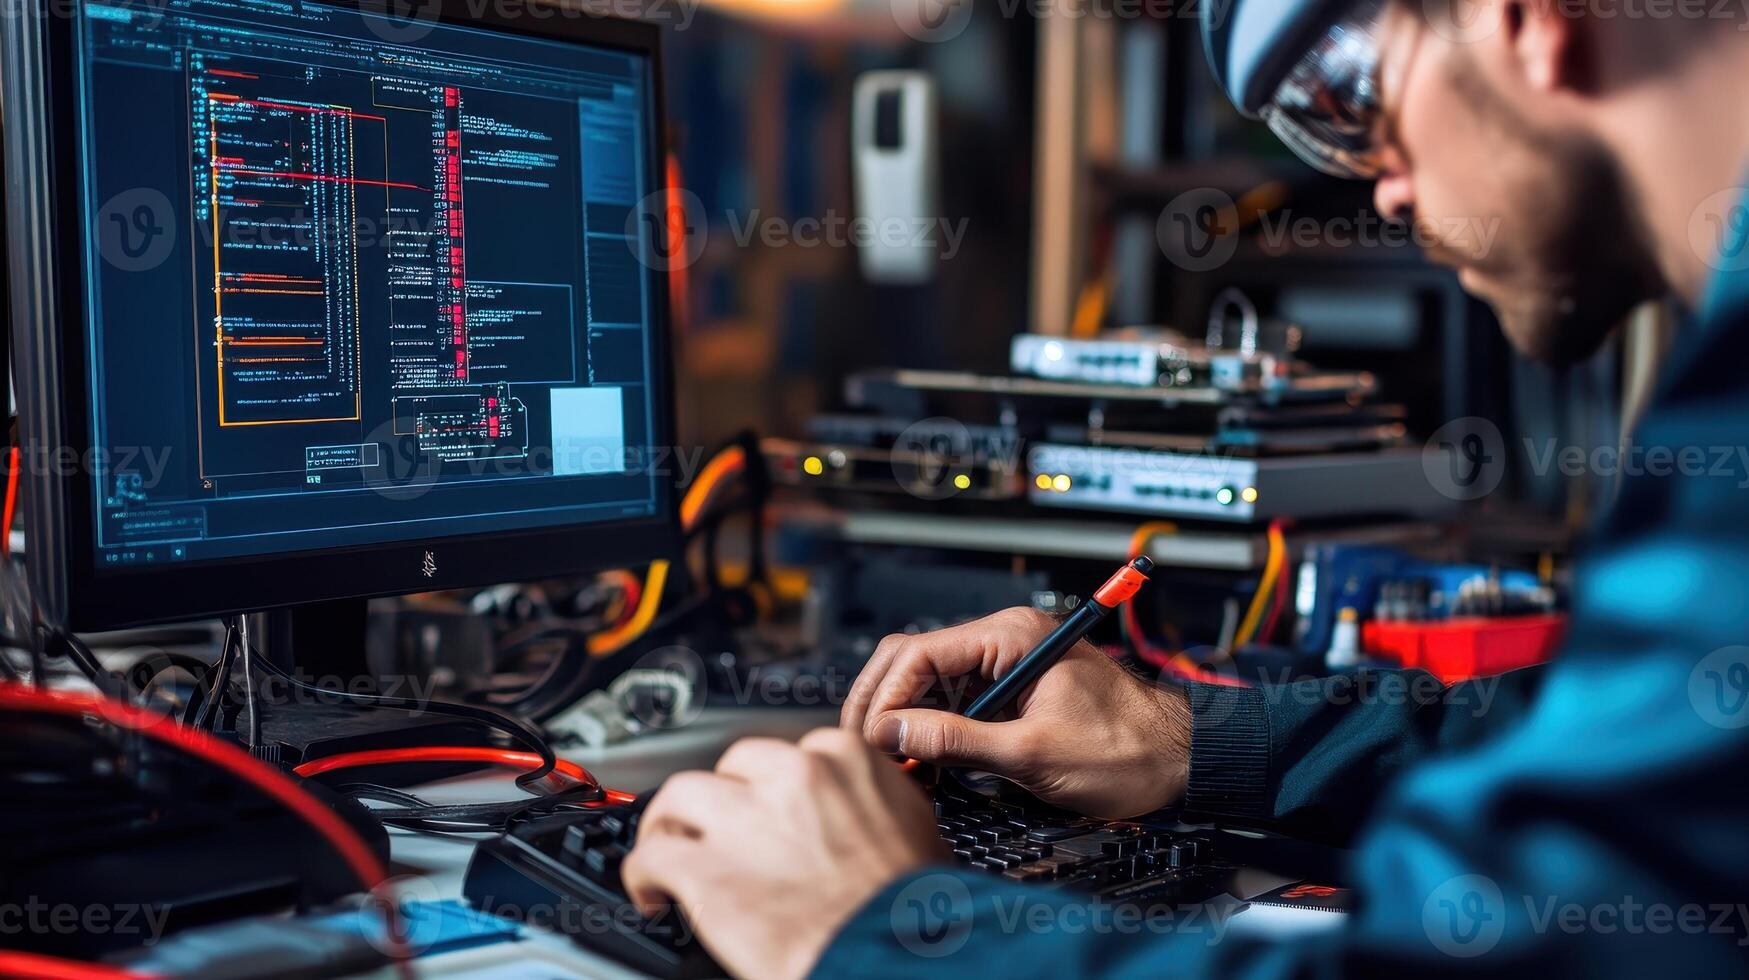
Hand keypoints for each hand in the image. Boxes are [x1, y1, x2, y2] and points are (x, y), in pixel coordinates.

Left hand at [622, 728, 947, 979]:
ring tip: (669, 852)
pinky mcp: (704, 871)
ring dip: (670, 827)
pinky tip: (652, 895)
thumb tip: (862, 816)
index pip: (789, 754)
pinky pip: (651, 858)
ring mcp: (743, 819)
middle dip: (721, 802)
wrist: (896, 958)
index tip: (767, 811)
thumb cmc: (915, 913)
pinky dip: (643, 876)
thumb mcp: (917, 833)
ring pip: (678, 797)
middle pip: (728, 769)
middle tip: (720, 835)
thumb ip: (875, 807)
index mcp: (845, 761)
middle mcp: (792, 778)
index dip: (772, 790)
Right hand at [841, 606, 1190, 819]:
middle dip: (883, 704)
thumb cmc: (1126, 751)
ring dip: (903, 718)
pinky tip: (918, 760)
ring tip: (887, 761)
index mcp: (1011, 636)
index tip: (871, 741)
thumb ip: (955, 741)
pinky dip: (929, 727)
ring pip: (928, 680)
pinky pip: (953, 699)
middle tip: (864, 750)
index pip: (918, 653)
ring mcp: (1006, 663)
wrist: (1180, 761)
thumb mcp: (1032, 754)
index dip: (885, 698)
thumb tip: (892, 735)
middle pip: (914, 659)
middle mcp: (1004, 639)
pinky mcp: (1011, 690)